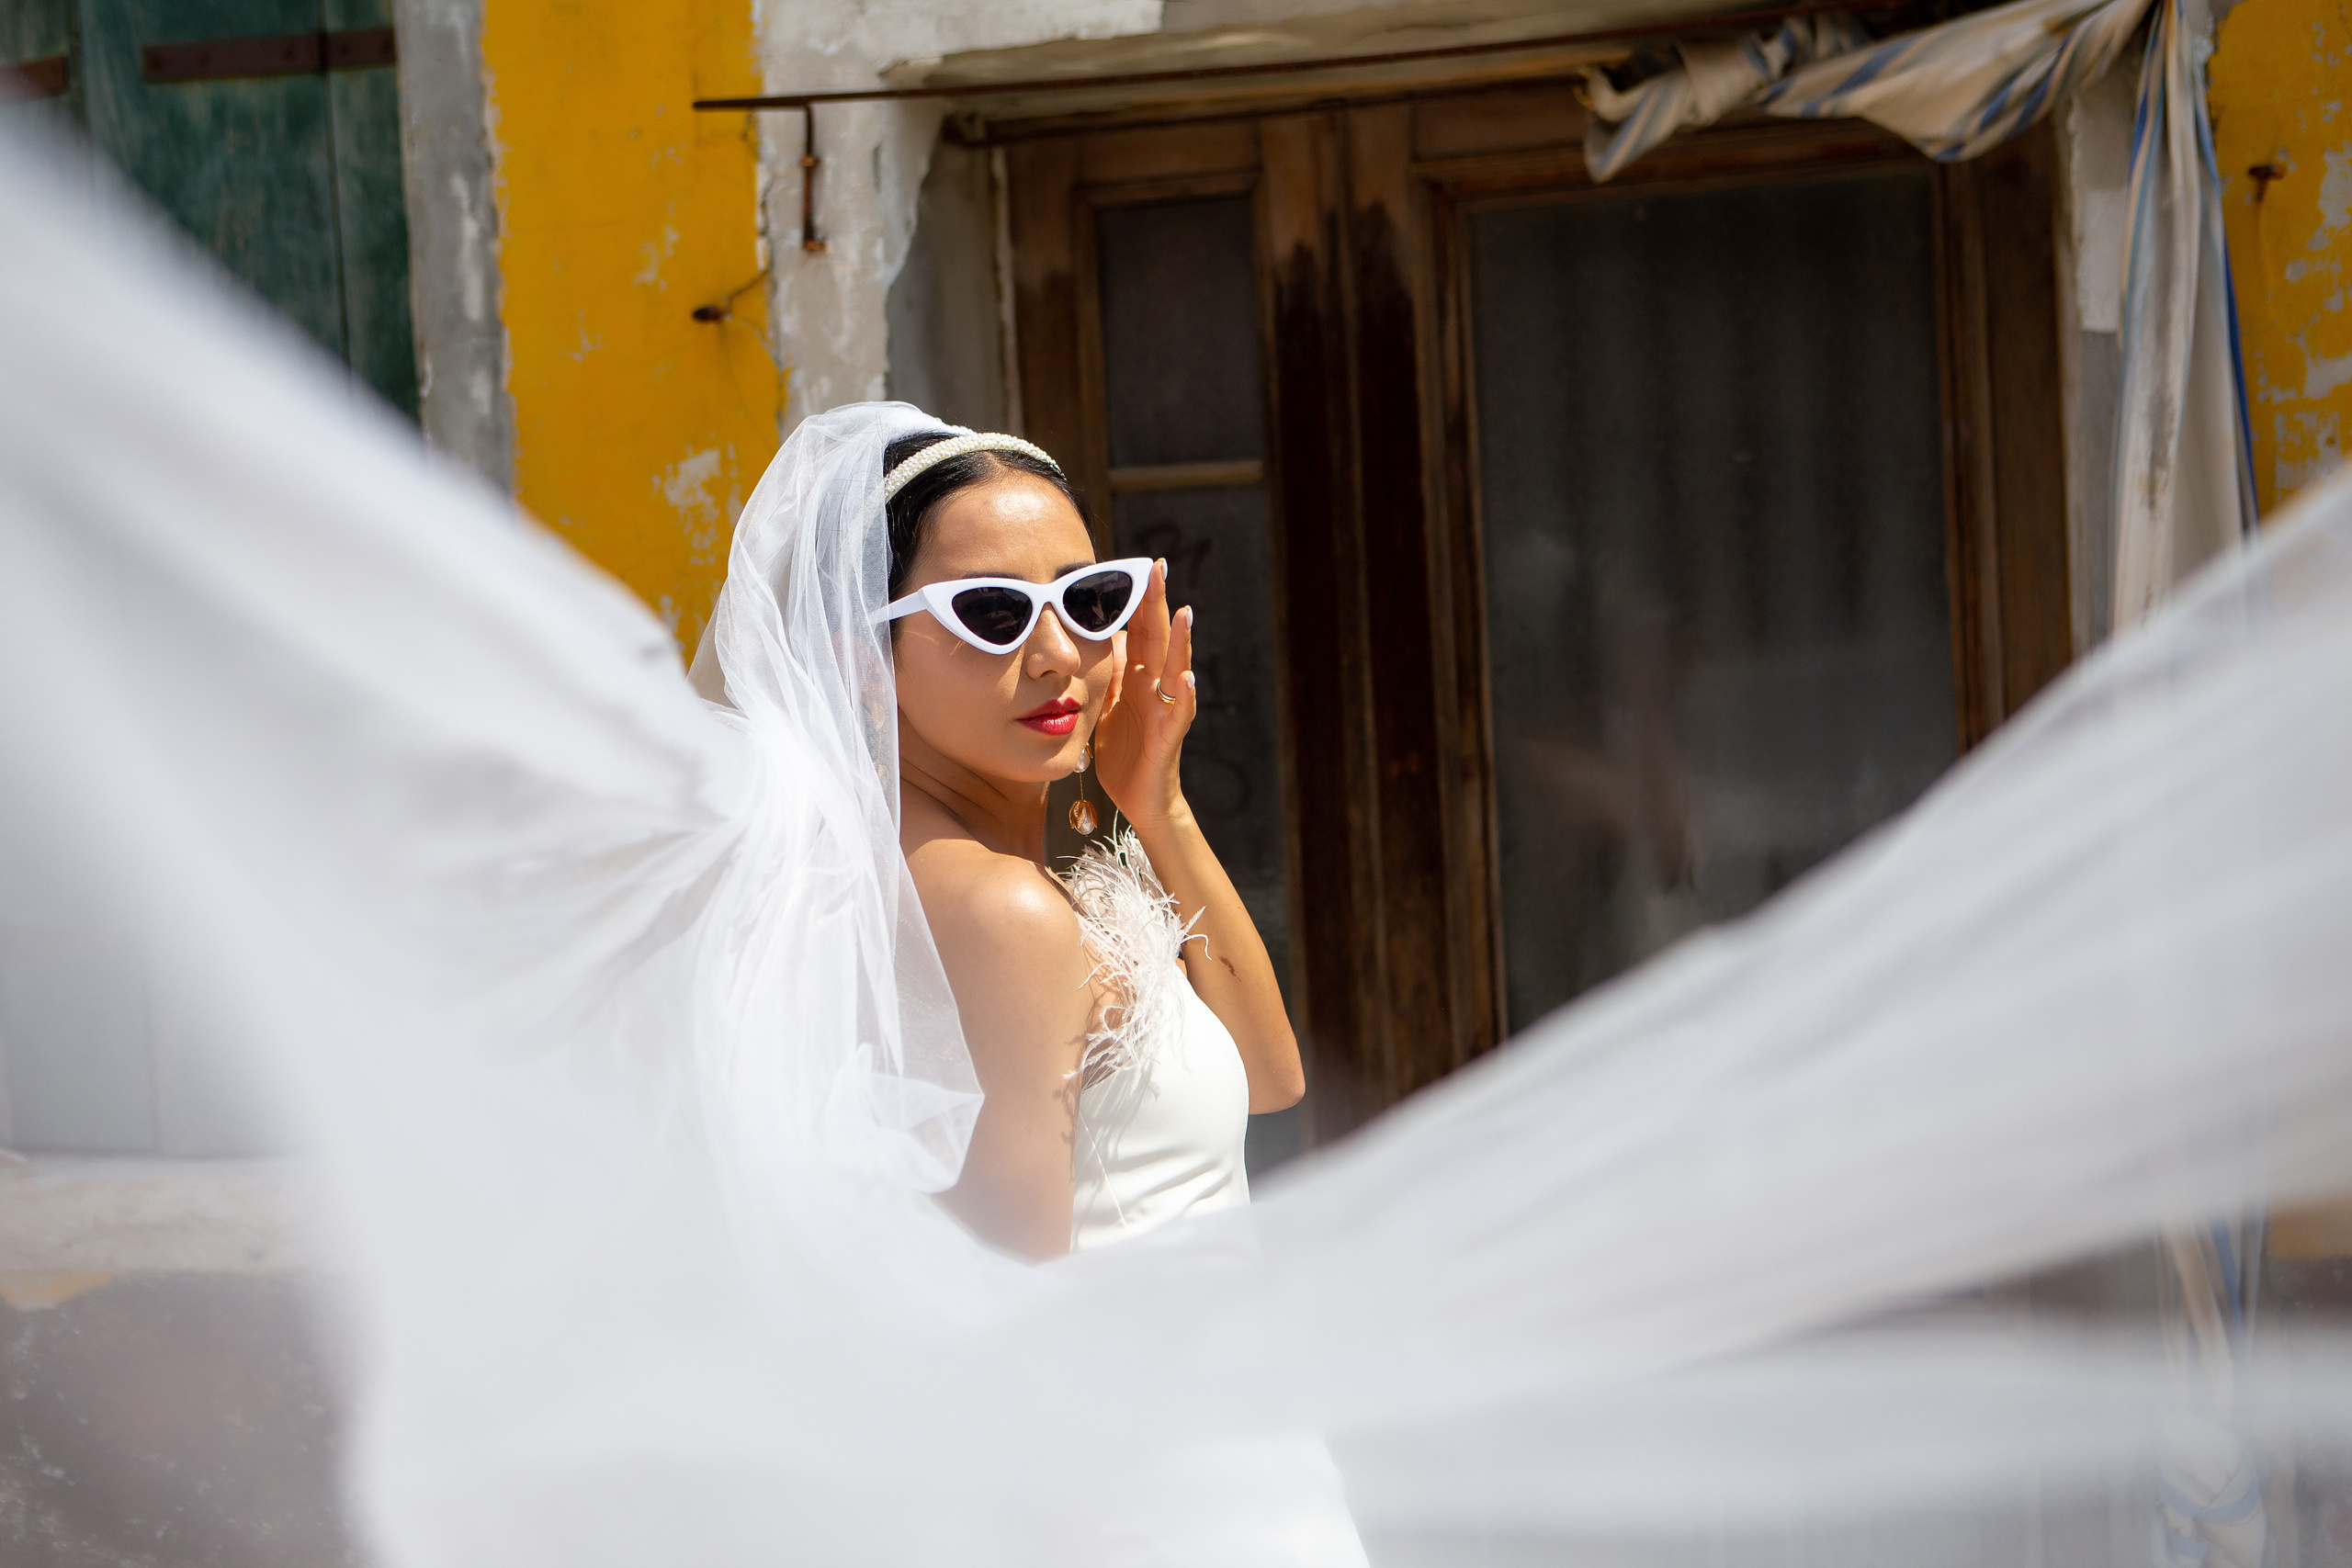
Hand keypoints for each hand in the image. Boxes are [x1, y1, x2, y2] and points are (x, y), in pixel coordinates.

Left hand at [1091, 559, 1194, 830]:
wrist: (1140, 800)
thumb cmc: (1126, 755)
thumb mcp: (1107, 707)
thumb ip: (1108, 675)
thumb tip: (1105, 638)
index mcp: (1137, 680)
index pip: (1139, 631)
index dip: (1139, 600)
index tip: (1139, 566)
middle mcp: (1155, 689)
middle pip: (1158, 639)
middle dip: (1158, 604)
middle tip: (1159, 567)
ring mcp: (1165, 711)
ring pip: (1176, 669)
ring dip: (1180, 643)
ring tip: (1184, 614)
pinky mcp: (1168, 739)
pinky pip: (1179, 714)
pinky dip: (1185, 695)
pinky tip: (1187, 678)